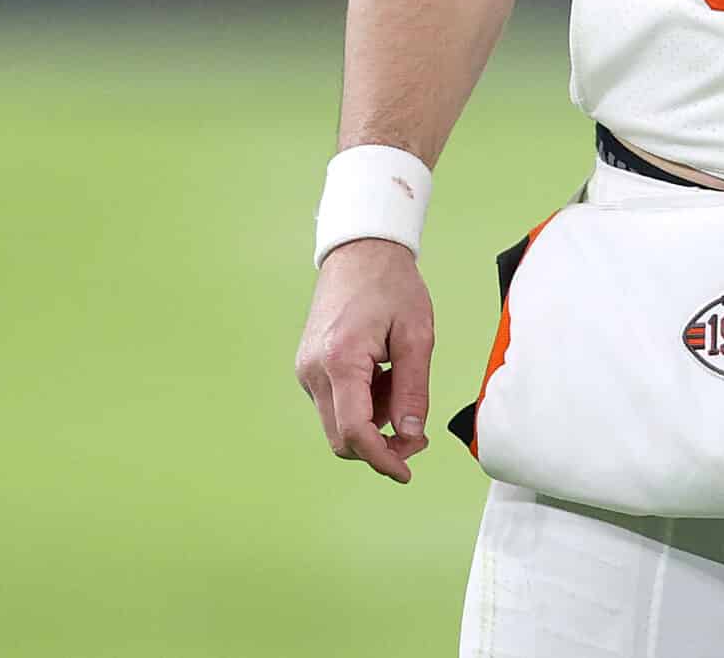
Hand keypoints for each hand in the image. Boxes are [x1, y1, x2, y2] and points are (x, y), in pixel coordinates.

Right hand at [294, 239, 436, 483]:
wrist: (360, 252)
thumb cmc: (392, 286)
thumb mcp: (417, 335)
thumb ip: (413, 389)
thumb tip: (411, 435)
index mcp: (341, 360)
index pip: (355, 432)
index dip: (382, 459)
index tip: (406, 472)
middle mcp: (313, 371)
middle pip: (341, 438)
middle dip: (380, 445)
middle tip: (417, 432)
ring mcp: (306, 370)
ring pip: (338, 423)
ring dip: (373, 420)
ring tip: (399, 379)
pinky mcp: (308, 368)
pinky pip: (335, 404)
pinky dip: (362, 404)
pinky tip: (382, 374)